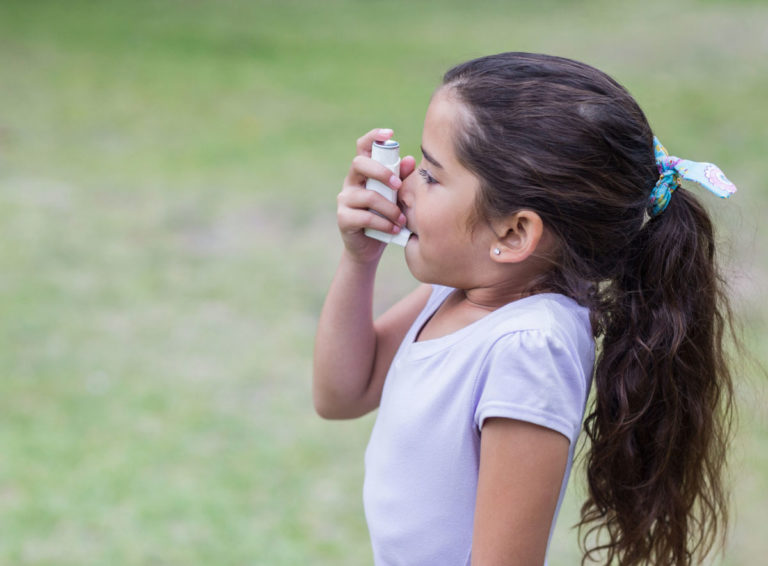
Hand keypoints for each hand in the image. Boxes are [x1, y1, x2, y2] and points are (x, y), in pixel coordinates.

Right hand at [336, 128, 415, 263]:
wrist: (371, 247)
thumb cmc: (386, 216)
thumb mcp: (397, 197)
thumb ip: (402, 179)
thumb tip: (410, 160)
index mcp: (364, 172)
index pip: (363, 147)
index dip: (373, 136)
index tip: (389, 133)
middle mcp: (351, 181)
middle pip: (360, 164)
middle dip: (381, 172)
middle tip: (398, 185)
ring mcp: (345, 199)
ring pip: (368, 196)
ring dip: (390, 208)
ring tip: (402, 219)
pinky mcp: (344, 218)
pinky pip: (366, 217)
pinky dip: (384, 224)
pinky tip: (394, 229)